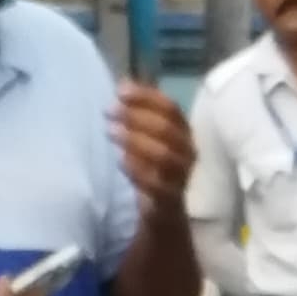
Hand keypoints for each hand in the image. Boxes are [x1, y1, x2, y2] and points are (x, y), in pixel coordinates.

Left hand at [111, 85, 196, 214]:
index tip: (119, 91)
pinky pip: (157, 185)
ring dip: (135, 141)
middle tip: (109, 112)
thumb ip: (139, 111)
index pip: (171, 108)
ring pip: (164, 155)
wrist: (162, 212)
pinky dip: (137, 171)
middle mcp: (187, 152)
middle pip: (167, 129)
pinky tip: (120, 162)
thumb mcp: (148, 136)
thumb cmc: (151, 167)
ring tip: (111, 133)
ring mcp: (181, 177)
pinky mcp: (170, 200)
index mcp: (183, 133)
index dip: (146, 97)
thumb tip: (122, 83)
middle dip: (136, 117)